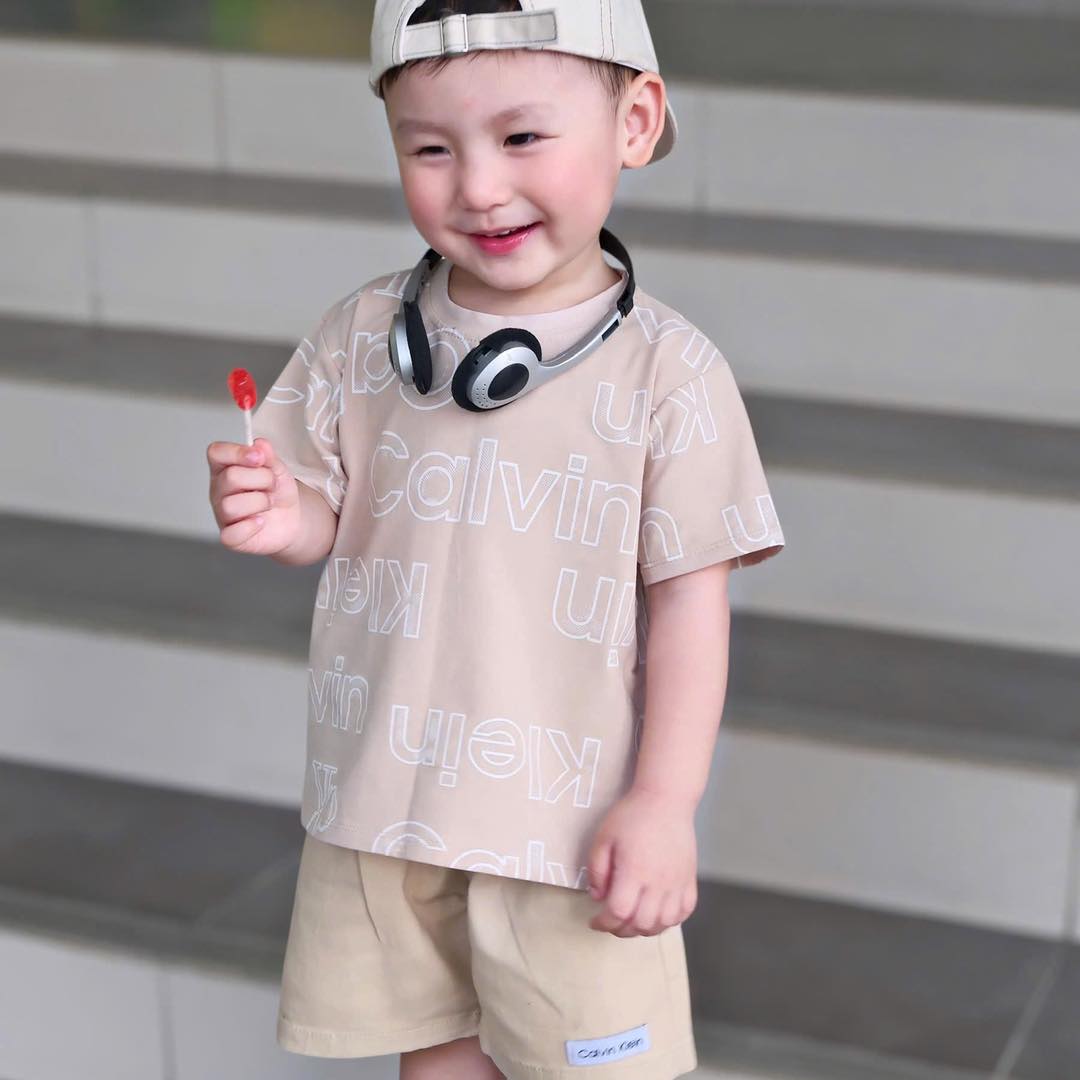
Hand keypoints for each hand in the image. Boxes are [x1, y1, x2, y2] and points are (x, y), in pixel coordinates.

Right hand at [206, 437, 302, 555]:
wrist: (291, 518)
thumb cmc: (277, 491)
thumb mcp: (277, 469)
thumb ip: (268, 456)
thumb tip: (260, 444)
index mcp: (225, 468)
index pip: (216, 453)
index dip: (237, 452)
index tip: (259, 457)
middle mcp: (219, 490)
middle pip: (231, 477)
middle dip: (261, 479)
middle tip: (271, 485)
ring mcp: (222, 514)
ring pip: (231, 505)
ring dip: (260, 502)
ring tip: (268, 503)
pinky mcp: (230, 537)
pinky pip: (230, 535)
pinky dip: (250, 527)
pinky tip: (261, 521)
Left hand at [585, 786, 697, 936]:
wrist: (666, 799)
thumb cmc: (632, 815)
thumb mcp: (603, 837)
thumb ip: (597, 870)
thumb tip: (598, 897)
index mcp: (634, 872)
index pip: (619, 912)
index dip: (604, 922)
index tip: (595, 920)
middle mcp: (658, 883)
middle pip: (641, 924)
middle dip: (621, 929)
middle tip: (611, 921)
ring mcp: (677, 883)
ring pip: (664, 923)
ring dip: (645, 929)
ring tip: (632, 920)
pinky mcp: (689, 880)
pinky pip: (684, 912)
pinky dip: (670, 920)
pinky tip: (657, 914)